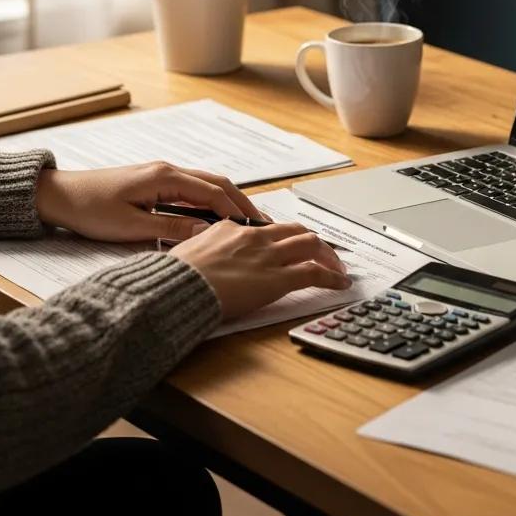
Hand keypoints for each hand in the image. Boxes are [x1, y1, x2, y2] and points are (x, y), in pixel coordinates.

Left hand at [35, 161, 264, 242]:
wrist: (59, 196)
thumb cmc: (89, 209)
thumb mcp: (131, 227)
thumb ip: (172, 230)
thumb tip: (207, 235)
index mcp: (164, 177)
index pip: (212, 193)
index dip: (236, 211)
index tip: (256, 228)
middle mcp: (167, 170)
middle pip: (217, 183)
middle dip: (242, 203)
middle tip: (263, 224)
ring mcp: (162, 174)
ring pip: (206, 185)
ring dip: (228, 201)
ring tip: (247, 222)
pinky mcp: (155, 182)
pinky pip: (192, 190)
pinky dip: (211, 202)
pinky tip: (217, 218)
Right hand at [170, 220, 350, 319]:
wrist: (178, 287)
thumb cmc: (176, 276)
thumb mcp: (187, 251)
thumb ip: (204, 249)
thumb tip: (203, 255)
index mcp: (231, 228)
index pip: (266, 228)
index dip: (283, 238)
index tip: (288, 247)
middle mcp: (254, 237)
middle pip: (295, 231)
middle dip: (312, 242)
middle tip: (322, 254)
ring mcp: (268, 256)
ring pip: (310, 245)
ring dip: (328, 256)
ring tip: (336, 267)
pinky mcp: (278, 279)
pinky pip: (314, 273)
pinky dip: (332, 277)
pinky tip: (340, 283)